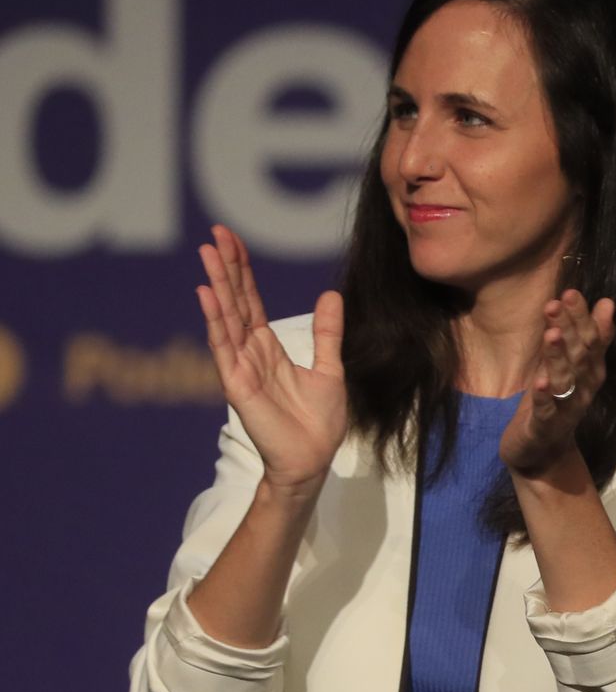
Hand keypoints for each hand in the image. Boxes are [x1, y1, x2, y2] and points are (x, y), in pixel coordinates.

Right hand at [197, 225, 346, 491]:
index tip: (232, 240)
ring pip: (226, 318)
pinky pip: (225, 347)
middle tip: (215, 233)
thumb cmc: (319, 421)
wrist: (313, 458)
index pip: (251, 301)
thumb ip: (327, 333)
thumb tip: (331, 295)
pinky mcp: (237, 384)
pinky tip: (209, 295)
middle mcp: (250, 352)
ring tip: (207, 253)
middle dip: (227, 268)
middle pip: (235, 301)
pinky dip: (216, 320)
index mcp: (269, 347)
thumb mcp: (330, 368)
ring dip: (217, 285)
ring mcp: (241, 367)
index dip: (243, 270)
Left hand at [500, 290, 615, 477]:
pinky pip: (546, 409)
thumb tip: (607, 302)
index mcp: (590, 371)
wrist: (541, 452)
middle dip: (571, 328)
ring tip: (551, 334)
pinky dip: (543, 396)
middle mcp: (583, 388)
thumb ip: (587, 335)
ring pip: (565, 380)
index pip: (591, 340)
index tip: (571, 292)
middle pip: (580, 356)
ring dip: (559, 357)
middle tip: (559, 302)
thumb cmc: (554, 401)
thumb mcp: (571, 365)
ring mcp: (566, 408)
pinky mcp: (545, 426)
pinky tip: (538, 381)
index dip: (582, 317)